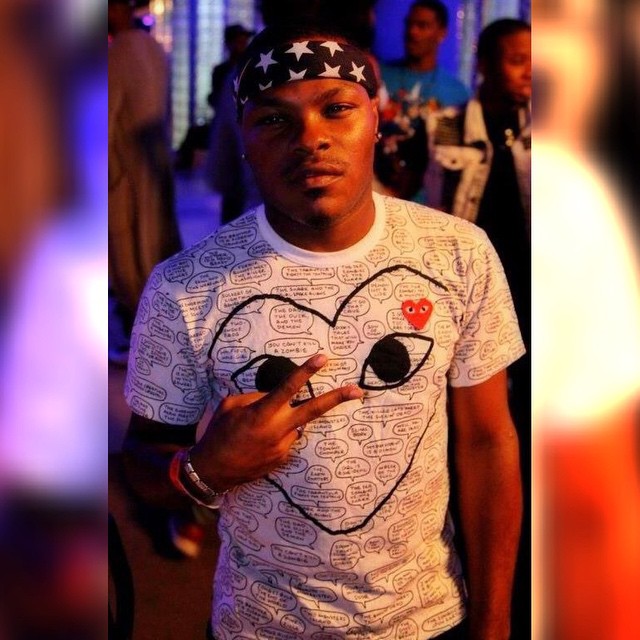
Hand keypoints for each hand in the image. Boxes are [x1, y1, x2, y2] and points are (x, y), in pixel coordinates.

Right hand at [190, 354, 362, 490]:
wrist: (212, 471)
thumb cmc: (217, 433)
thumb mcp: (230, 406)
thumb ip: (256, 397)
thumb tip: (276, 397)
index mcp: (262, 413)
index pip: (289, 387)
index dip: (306, 371)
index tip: (323, 358)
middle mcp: (277, 430)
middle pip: (313, 410)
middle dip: (337, 399)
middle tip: (358, 391)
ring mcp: (283, 447)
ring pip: (294, 424)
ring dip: (284, 420)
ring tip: (255, 431)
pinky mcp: (283, 459)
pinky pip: (286, 438)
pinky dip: (277, 434)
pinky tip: (257, 442)